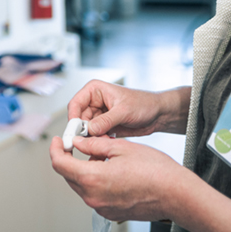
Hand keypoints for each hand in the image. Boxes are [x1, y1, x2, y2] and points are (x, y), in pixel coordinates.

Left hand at [49, 133, 188, 222]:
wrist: (177, 195)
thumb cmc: (155, 170)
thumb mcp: (120, 147)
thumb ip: (93, 145)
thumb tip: (77, 142)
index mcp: (92, 179)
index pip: (60, 164)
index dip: (56, 149)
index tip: (59, 140)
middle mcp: (92, 198)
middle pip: (69, 176)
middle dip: (71, 159)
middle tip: (82, 143)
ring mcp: (101, 208)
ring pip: (82, 185)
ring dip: (85, 170)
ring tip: (105, 156)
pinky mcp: (110, 213)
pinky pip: (94, 195)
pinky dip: (96, 182)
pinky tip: (112, 171)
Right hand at [67, 80, 190, 137]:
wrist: (157, 115)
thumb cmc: (144, 104)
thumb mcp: (124, 111)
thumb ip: (106, 120)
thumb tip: (90, 129)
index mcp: (95, 90)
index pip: (75, 103)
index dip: (73, 117)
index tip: (75, 131)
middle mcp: (94, 102)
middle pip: (78, 118)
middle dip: (83, 130)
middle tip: (86, 141)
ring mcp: (98, 115)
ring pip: (86, 129)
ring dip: (92, 137)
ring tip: (104, 138)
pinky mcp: (103, 126)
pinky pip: (94, 136)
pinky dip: (99, 140)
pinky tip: (108, 140)